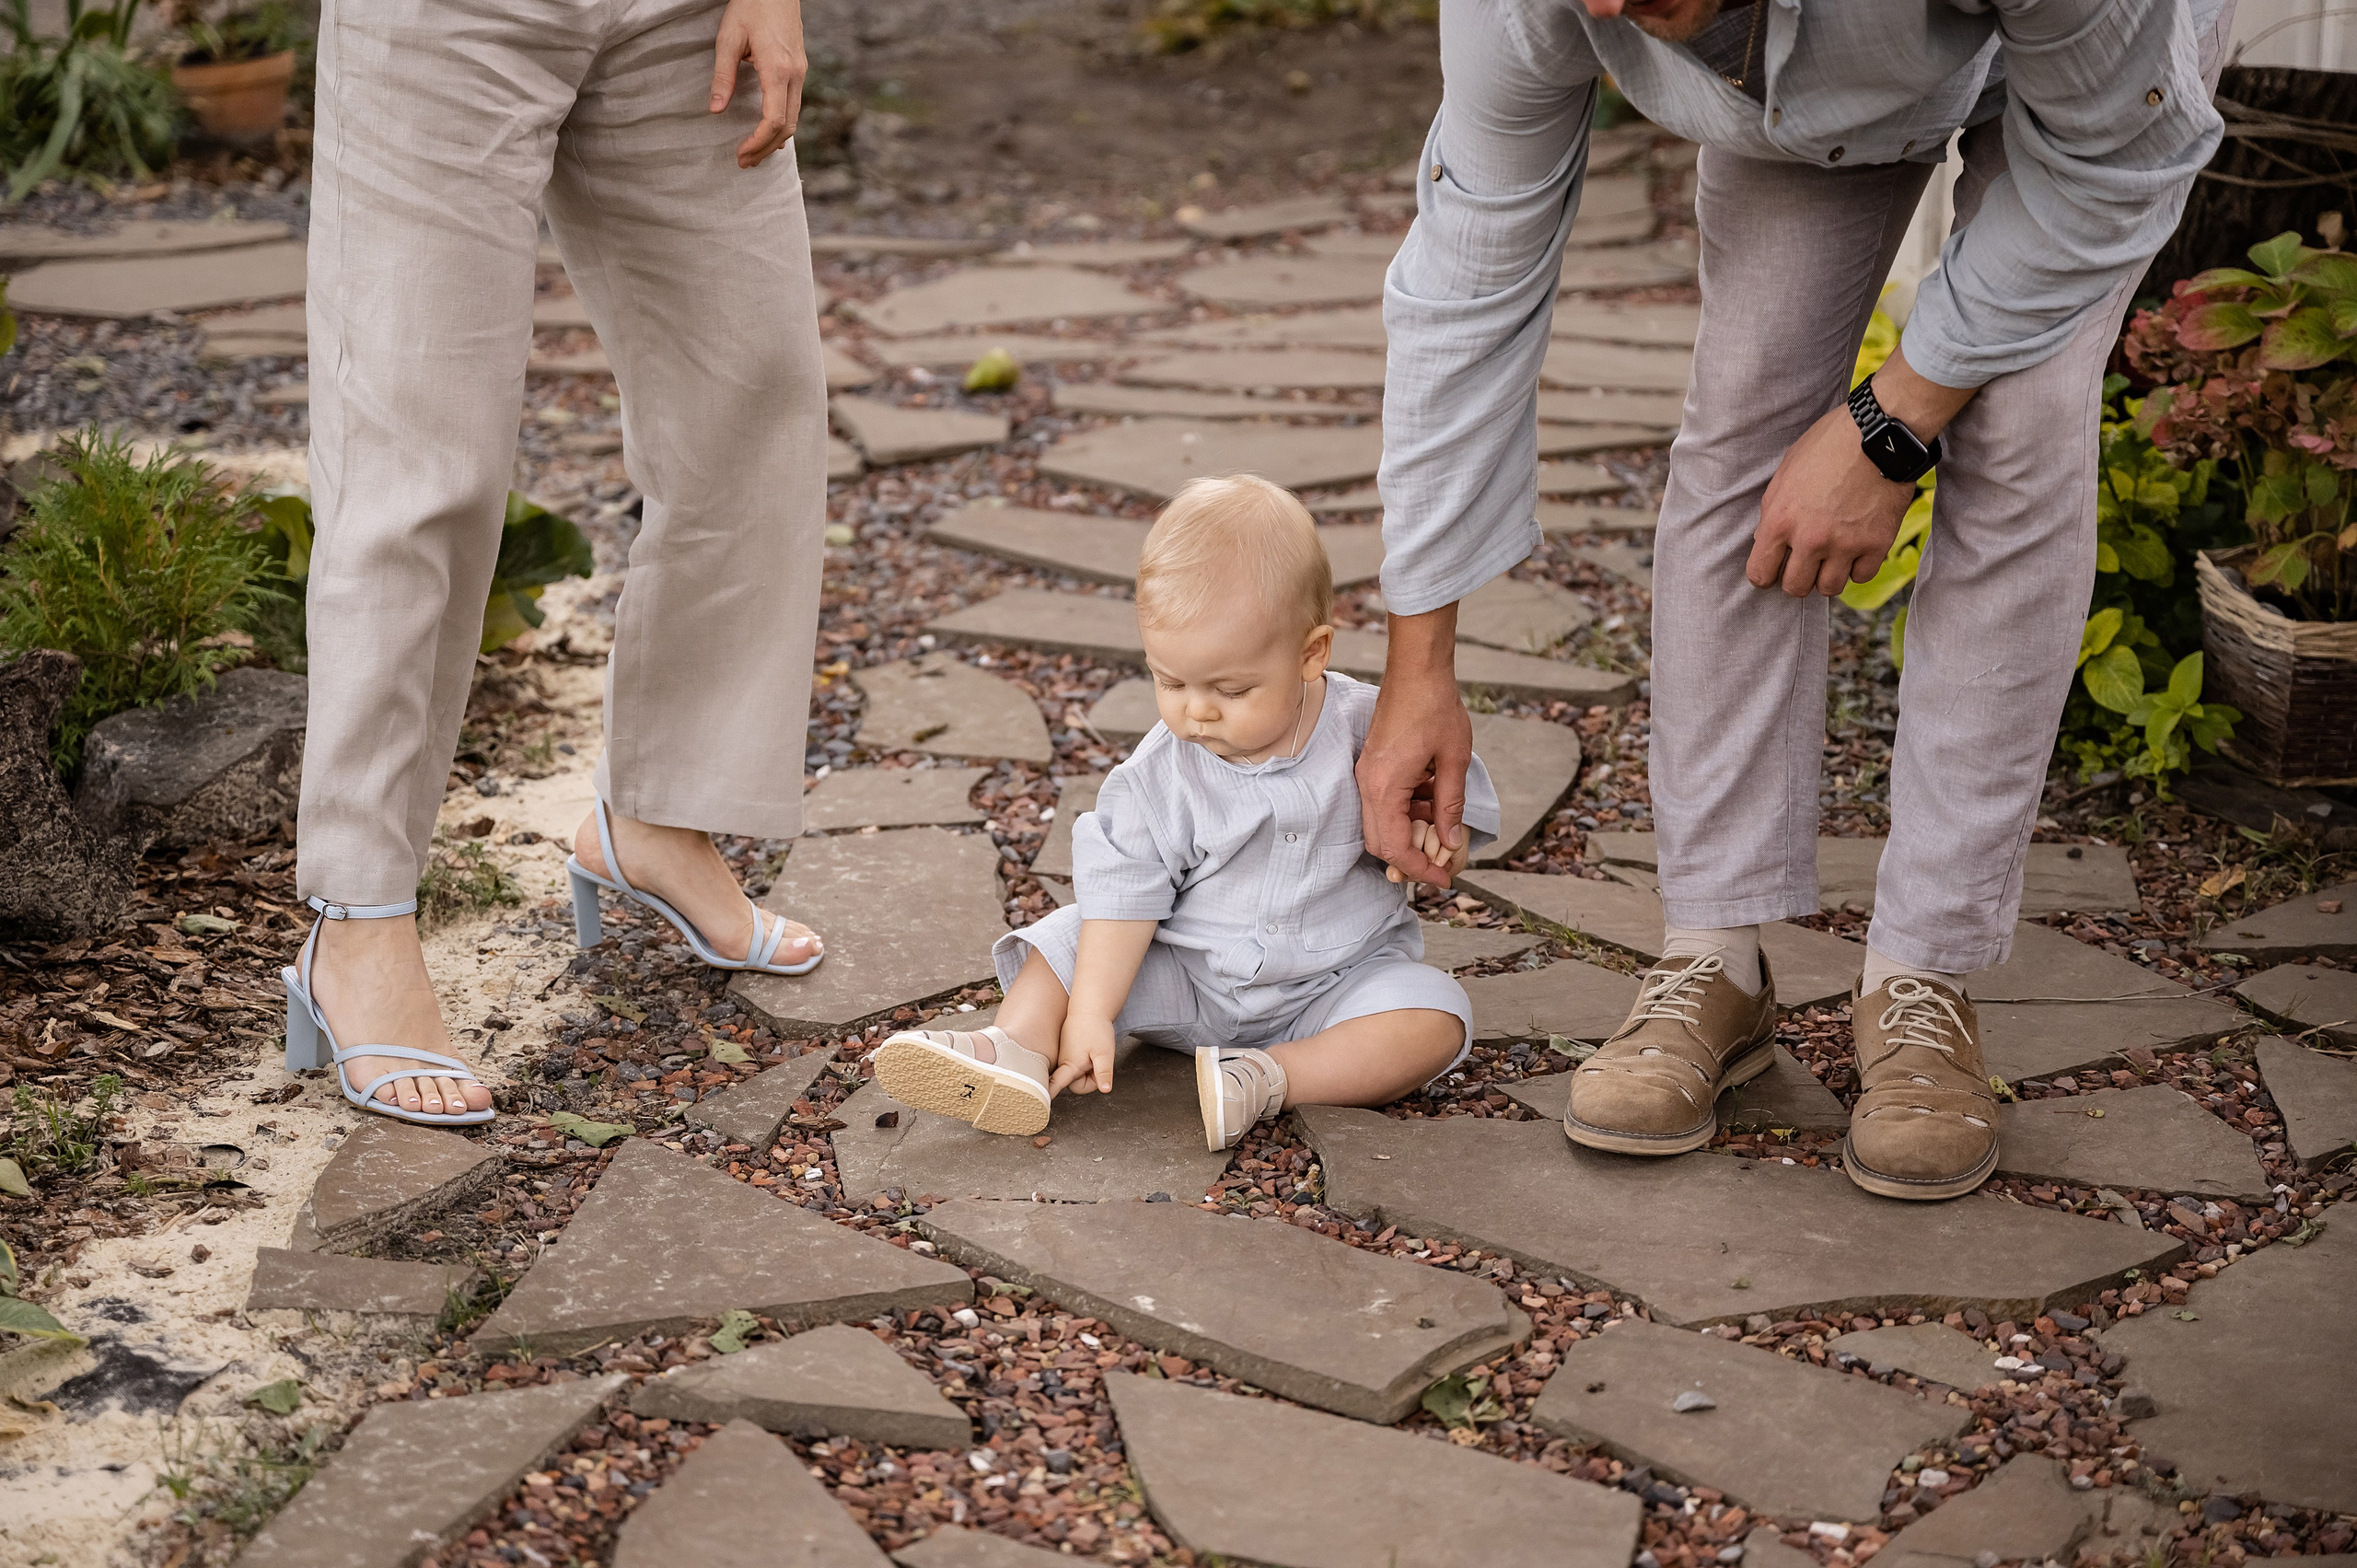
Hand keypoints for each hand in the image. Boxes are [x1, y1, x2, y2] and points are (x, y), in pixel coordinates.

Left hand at [709, 0, 805, 169]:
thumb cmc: (751, 6)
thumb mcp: (728, 38)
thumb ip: (723, 76)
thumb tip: (715, 110)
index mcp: (778, 69)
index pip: (774, 120)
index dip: (758, 142)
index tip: (740, 153)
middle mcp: (795, 75)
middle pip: (787, 127)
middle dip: (765, 149)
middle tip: (744, 162)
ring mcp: (801, 73)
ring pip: (794, 119)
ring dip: (774, 141)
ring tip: (754, 153)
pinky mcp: (799, 69)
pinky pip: (794, 106)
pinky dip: (781, 126)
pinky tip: (768, 134)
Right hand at [1048, 1014, 1116, 1097]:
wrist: (1089, 1008)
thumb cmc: (1096, 1029)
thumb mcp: (1105, 1053)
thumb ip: (1104, 1073)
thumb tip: (1105, 1090)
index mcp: (1069, 1065)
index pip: (1055, 1085)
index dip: (1048, 1094)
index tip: (1037, 1104)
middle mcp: (1062, 1063)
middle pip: (1076, 1085)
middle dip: (1089, 1080)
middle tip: (1097, 1063)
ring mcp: (1063, 1057)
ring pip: (1076, 1075)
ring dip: (1087, 1070)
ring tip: (1093, 1054)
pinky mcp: (1066, 1053)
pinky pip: (1075, 1066)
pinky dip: (1084, 1062)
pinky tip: (1089, 1051)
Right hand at [1360, 606, 1471, 887]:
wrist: (1416, 669)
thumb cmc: (1436, 707)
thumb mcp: (1454, 760)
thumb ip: (1450, 805)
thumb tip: (1449, 841)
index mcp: (1385, 787)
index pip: (1395, 847)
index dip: (1419, 869)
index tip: (1443, 879)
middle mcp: (1368, 784)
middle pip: (1380, 842)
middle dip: (1411, 858)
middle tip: (1442, 863)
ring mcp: (1367, 775)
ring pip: (1381, 823)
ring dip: (1411, 832)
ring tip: (1443, 825)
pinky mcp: (1372, 766)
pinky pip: (1383, 803)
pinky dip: (1407, 812)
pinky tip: (1432, 800)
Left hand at [1749, 347, 1976, 597]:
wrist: (1880, 433)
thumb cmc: (1829, 444)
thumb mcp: (1786, 472)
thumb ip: (1774, 510)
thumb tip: (1766, 539)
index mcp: (1780, 520)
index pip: (1760, 574)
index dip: (1765, 574)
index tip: (1774, 568)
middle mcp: (1810, 539)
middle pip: (1795, 588)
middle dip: (1797, 579)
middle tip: (1805, 565)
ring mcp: (1845, 545)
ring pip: (1829, 588)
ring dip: (1828, 576)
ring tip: (1832, 558)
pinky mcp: (1876, 544)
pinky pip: (1862, 577)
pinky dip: (1859, 568)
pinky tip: (1857, 551)